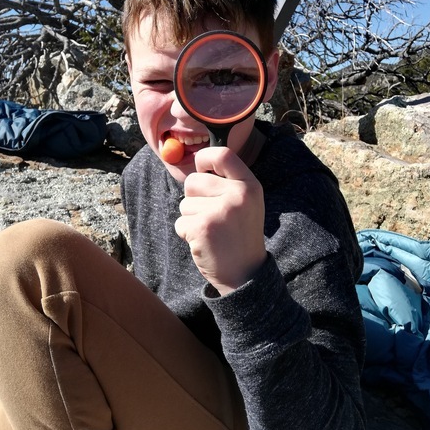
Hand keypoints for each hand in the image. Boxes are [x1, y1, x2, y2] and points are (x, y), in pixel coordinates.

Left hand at [174, 146, 266, 294]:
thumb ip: (226, 183)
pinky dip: (187, 234)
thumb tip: (197, 164)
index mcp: (250, 186)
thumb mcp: (245, 204)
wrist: (246, 275)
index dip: (205, 158)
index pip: (223, 154)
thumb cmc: (239, 236)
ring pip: (184, 203)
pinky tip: (205, 243)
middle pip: (193, 181)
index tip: (202, 168)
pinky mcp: (202, 227)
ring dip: (191, 219)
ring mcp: (220, 211)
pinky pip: (180, 222)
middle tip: (213, 219)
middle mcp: (237, 195)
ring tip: (212, 232)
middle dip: (194, 199)